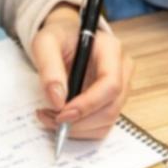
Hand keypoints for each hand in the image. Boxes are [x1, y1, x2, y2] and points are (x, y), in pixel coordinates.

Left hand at [30, 4, 133, 139]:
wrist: (64, 39)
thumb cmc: (58, 38)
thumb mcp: (45, 43)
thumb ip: (49, 68)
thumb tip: (57, 100)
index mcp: (111, 49)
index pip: (111, 84)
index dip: (88, 104)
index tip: (62, 114)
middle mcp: (122, 69)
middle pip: (111, 107)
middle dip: (79, 121)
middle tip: (50, 118)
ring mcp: (120, 87)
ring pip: (106, 121)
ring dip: (77, 128)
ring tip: (49, 117)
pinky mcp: (112, 102)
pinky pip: (101, 126)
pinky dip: (80, 130)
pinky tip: (60, 119)